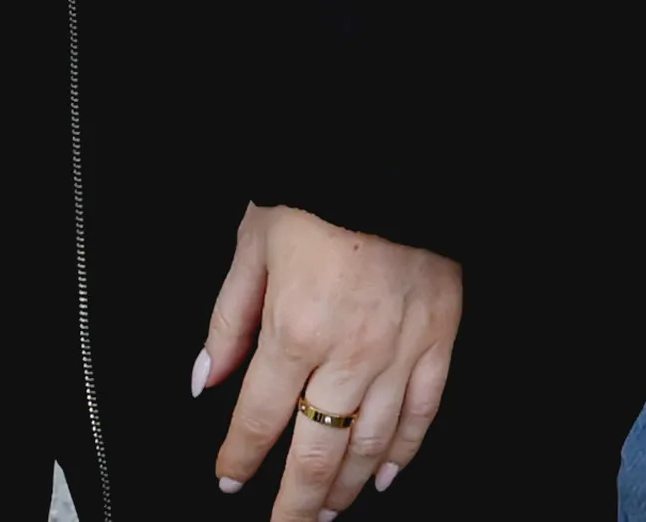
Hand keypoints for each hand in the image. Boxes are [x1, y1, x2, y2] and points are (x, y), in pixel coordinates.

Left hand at [198, 204, 463, 511]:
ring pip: (369, 446)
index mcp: (294, 328)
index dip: (239, 456)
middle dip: (293, 502)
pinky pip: (422, 415)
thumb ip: (228, 318)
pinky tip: (384, 476)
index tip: (228, 477)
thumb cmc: (320, 191)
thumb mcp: (252, 244)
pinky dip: (402, 453)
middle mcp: (348, 354)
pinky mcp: (439, 343)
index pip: (259, 417)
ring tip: (324, 509)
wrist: (395, 159)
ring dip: (343, 487)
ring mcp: (398, 354)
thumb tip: (206, 378)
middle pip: (315, 452)